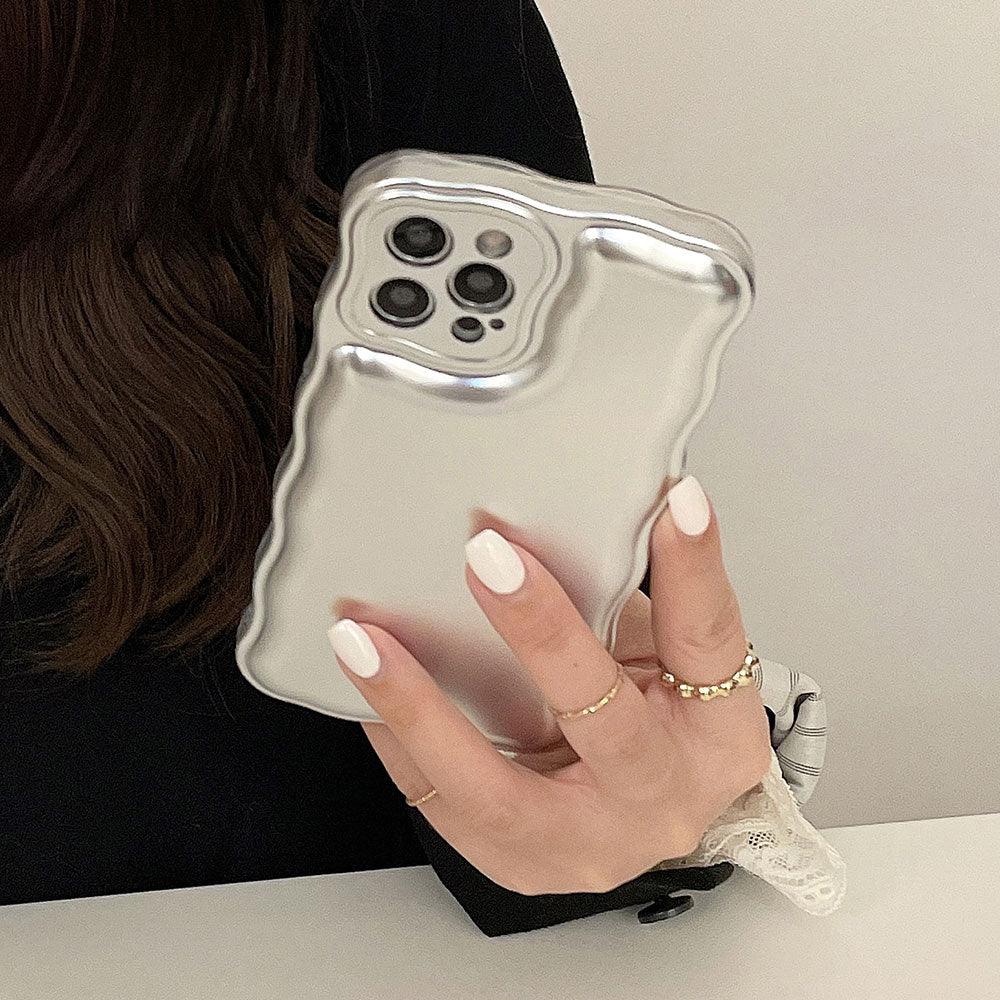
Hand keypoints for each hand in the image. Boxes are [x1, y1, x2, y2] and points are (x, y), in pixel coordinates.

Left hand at [328, 475, 772, 894]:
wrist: (641, 814)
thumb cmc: (660, 727)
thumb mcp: (666, 658)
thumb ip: (628, 598)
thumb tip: (579, 507)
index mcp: (716, 735)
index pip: (709, 642)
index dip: (694, 569)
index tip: (675, 501)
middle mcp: (658, 798)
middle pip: (605, 722)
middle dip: (543, 636)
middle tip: (488, 557)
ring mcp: (585, 843)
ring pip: (495, 790)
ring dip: (422, 707)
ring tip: (364, 641)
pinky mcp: (518, 863)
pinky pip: (441, 806)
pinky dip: (397, 740)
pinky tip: (360, 688)